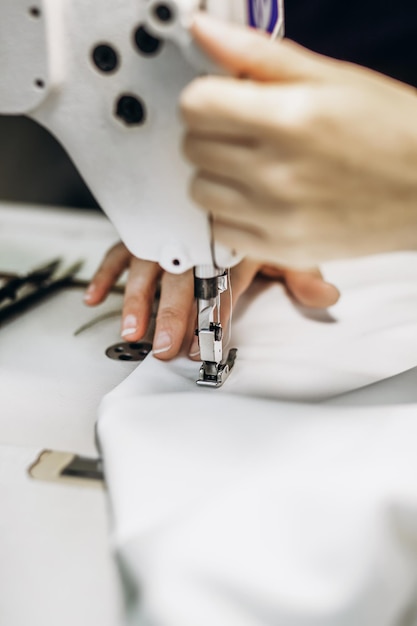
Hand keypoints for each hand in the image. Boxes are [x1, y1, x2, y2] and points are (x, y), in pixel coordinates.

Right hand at [84, 242, 338, 359]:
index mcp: (231, 244)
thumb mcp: (282, 244)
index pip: (222, 285)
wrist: (230, 176)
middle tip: (164, 346)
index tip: (203, 346)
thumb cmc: (252, 220)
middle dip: (173, 315)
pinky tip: (96, 297)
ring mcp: (166, 234)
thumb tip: (326, 298)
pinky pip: (120, 250)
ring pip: (147, 266)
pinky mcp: (145, 230)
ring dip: (137, 299)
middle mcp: (195, 239)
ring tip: (130, 330)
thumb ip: (300, 274)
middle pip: (183, 279)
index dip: (212, 317)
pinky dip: (106, 273)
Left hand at [180, 14, 416, 266]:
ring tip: (251, 168)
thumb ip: (258, 55)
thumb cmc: (390, 131)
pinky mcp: (280, 249)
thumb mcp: (329, 78)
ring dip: (216, 175)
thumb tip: (202, 30)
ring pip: (199, 191)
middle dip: (211, 133)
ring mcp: (276, 216)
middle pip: (192, 148)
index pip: (196, 105)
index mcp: (289, 118)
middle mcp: (277, 172)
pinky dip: (230, 214)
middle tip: (243, 132)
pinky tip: (257, 200)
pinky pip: (221, 231)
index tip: (220, 99)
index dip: (204, 97)